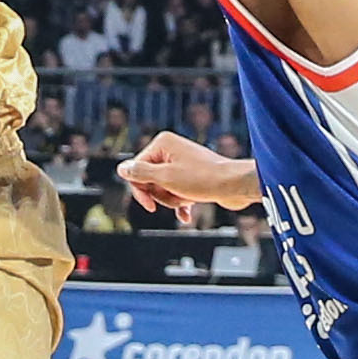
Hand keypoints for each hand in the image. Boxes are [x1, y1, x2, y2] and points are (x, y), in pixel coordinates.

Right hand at [118, 131, 256, 218]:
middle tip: (176, 198)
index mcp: (162, 143)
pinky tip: (186, 215)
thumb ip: (140, 173)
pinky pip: (176, 190)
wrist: (236, 186)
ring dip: (172, 199)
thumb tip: (121, 168)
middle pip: (149, 179)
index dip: (141, 190)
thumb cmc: (203, 179)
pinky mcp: (192, 174)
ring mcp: (182, 162)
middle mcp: (171, 149)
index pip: (136, 169)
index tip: (151, 205)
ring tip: (188, 201)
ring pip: (163, 187)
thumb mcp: (165, 178)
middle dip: (160, 194)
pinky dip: (180, 203)